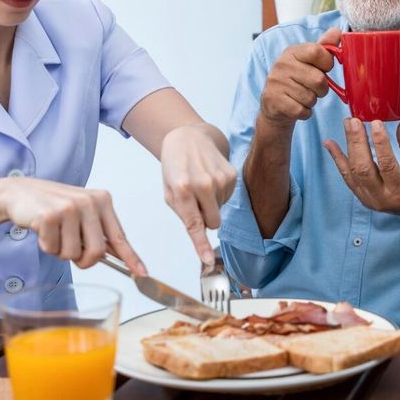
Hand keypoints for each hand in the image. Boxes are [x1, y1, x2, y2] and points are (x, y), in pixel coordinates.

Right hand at [1, 177, 145, 274]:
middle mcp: (89, 202)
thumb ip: (99, 233)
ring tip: (54, 232)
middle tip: (70, 249)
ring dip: (60, 251)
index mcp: (102, 201)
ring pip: (72, 254)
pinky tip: (42, 229)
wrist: (19, 193)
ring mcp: (69, 208)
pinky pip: (53, 249)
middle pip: (97, 252)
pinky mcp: (49, 216)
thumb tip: (120, 257)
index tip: (142, 273)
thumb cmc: (53, 206)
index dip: (131, 258)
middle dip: (83, 260)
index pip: (119, 236)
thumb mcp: (82, 214)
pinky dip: (46, 246)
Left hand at [161, 124, 237, 265]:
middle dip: (205, 219)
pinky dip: (219, 193)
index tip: (207, 261)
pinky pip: (227, 199)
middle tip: (195, 202)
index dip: (201, 245)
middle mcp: (203, 184)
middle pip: (213, 223)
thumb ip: (182, 212)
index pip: (194, 224)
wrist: (190, 137)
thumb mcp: (168, 189)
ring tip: (201, 183)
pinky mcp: (232, 174)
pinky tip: (210, 178)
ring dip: (211, 203)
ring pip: (220, 211)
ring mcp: (220, 179)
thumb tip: (202, 230)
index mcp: (182, 189)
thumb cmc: (175, 166)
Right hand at [260, 27, 340, 127]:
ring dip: (312, 102)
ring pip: (311, 98)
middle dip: (321, 89)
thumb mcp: (308, 62)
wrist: (274, 106)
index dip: (327, 63)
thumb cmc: (296, 81)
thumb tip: (338, 32)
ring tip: (301, 97)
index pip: (318, 51)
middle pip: (319, 79)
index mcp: (292, 51)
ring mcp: (275, 83)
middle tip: (313, 88)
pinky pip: (302, 111)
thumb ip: (324, 47)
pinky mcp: (274, 101)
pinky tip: (296, 107)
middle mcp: (281, 64)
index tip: (323, 69)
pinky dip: (305, 112)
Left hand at [323, 116, 399, 221]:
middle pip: (364, 169)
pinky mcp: (361, 196)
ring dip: (348, 146)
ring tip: (347, 124)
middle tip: (355, 121)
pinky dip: (338, 158)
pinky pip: (346, 176)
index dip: (381, 143)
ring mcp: (368, 199)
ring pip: (353, 171)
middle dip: (357, 142)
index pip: (387, 165)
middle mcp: (382, 198)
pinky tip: (330, 143)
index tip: (376, 122)